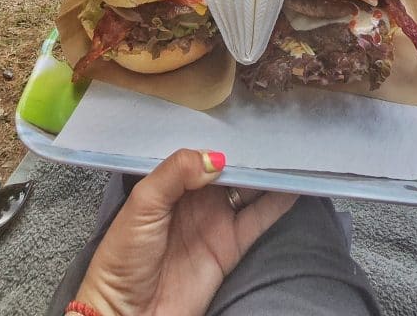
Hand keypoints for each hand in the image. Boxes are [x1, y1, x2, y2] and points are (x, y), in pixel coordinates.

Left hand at [76, 149, 297, 315]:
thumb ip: (175, 173)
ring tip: (291, 152)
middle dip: (250, 152)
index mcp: (172, 182)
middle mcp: (197, 198)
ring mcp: (215, 221)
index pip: (202, 153)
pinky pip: (259, 219)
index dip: (222, 138)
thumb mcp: (142, 204)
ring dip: (268, 173)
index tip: (245, 121)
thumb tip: (215, 158)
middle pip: (230, 168)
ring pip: (249, 189)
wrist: (129, 313)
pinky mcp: (231, 247)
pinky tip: (292, 185)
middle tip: (274, 130)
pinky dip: (278, 202)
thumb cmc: (123, 256)